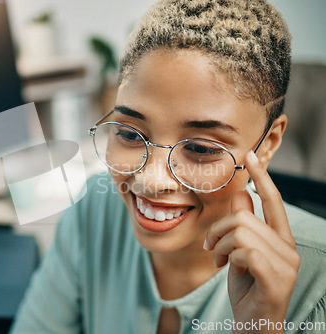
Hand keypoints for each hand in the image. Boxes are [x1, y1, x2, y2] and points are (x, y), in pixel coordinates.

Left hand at [203, 150, 300, 333]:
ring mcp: (285, 264)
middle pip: (244, 217)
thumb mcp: (240, 252)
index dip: (262, 177)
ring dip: (220, 246)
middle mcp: (288, 248)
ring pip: (240, 232)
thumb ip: (244, 225)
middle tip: (212, 249)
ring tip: (219, 261)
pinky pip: (244, 252)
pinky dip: (228, 258)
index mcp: (280, 239)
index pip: (273, 201)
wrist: (252, 325)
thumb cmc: (247, 288)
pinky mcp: (276, 279)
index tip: (249, 155)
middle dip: (218, 231)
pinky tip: (227, 270)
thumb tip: (242, 193)